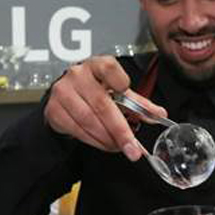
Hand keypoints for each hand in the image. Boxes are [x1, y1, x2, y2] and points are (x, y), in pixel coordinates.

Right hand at [43, 55, 167, 160]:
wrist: (65, 95)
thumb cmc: (94, 90)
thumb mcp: (118, 91)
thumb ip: (138, 103)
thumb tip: (159, 115)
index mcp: (97, 65)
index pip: (109, 68)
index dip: (120, 82)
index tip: (130, 100)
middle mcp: (78, 75)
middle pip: (102, 104)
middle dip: (120, 130)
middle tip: (132, 148)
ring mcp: (63, 92)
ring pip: (88, 120)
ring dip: (107, 138)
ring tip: (119, 147)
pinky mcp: (54, 109)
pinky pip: (76, 130)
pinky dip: (93, 141)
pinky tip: (103, 144)